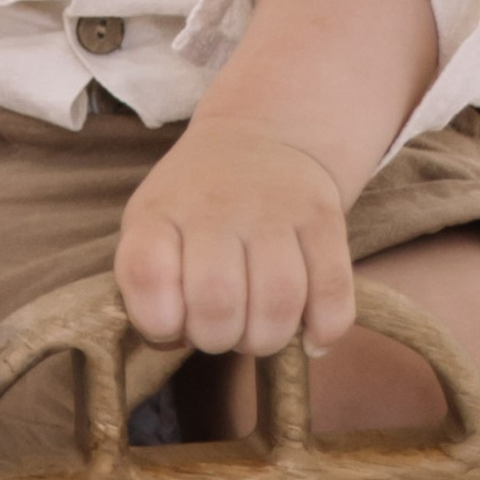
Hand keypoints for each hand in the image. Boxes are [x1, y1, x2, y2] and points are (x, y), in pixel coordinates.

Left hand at [114, 116, 356, 358]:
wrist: (258, 139)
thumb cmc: (193, 210)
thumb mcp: (150, 230)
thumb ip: (148, 291)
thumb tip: (173, 341)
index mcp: (159, 212)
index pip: (147, 276)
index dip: (158, 322)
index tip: (171, 321)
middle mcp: (215, 205)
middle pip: (217, 303)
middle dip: (218, 339)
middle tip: (222, 326)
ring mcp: (274, 208)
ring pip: (278, 304)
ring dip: (267, 338)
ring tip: (259, 328)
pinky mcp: (324, 218)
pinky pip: (333, 294)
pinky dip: (323, 329)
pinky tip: (309, 334)